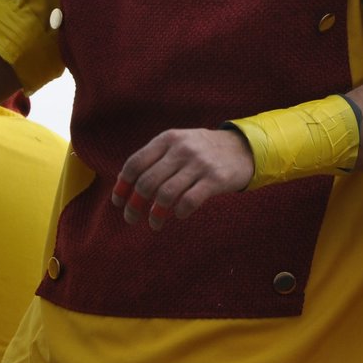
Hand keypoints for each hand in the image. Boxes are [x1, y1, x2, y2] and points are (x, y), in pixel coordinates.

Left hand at [111, 128, 254, 230]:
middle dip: (134, 205)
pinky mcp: (215, 179)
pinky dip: (179, 212)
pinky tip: (178, 214)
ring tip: (154, 224)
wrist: (244, 148)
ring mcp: (199, 163)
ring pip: (165, 195)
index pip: (135, 163)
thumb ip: (155, 158)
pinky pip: (189, 201)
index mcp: (168, 139)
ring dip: (155, 215)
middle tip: (131, 218)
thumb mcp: (179, 144)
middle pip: (147, 182)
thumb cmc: (203, 151)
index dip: (122, 185)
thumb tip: (123, 183)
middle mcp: (182, 149)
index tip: (118, 201)